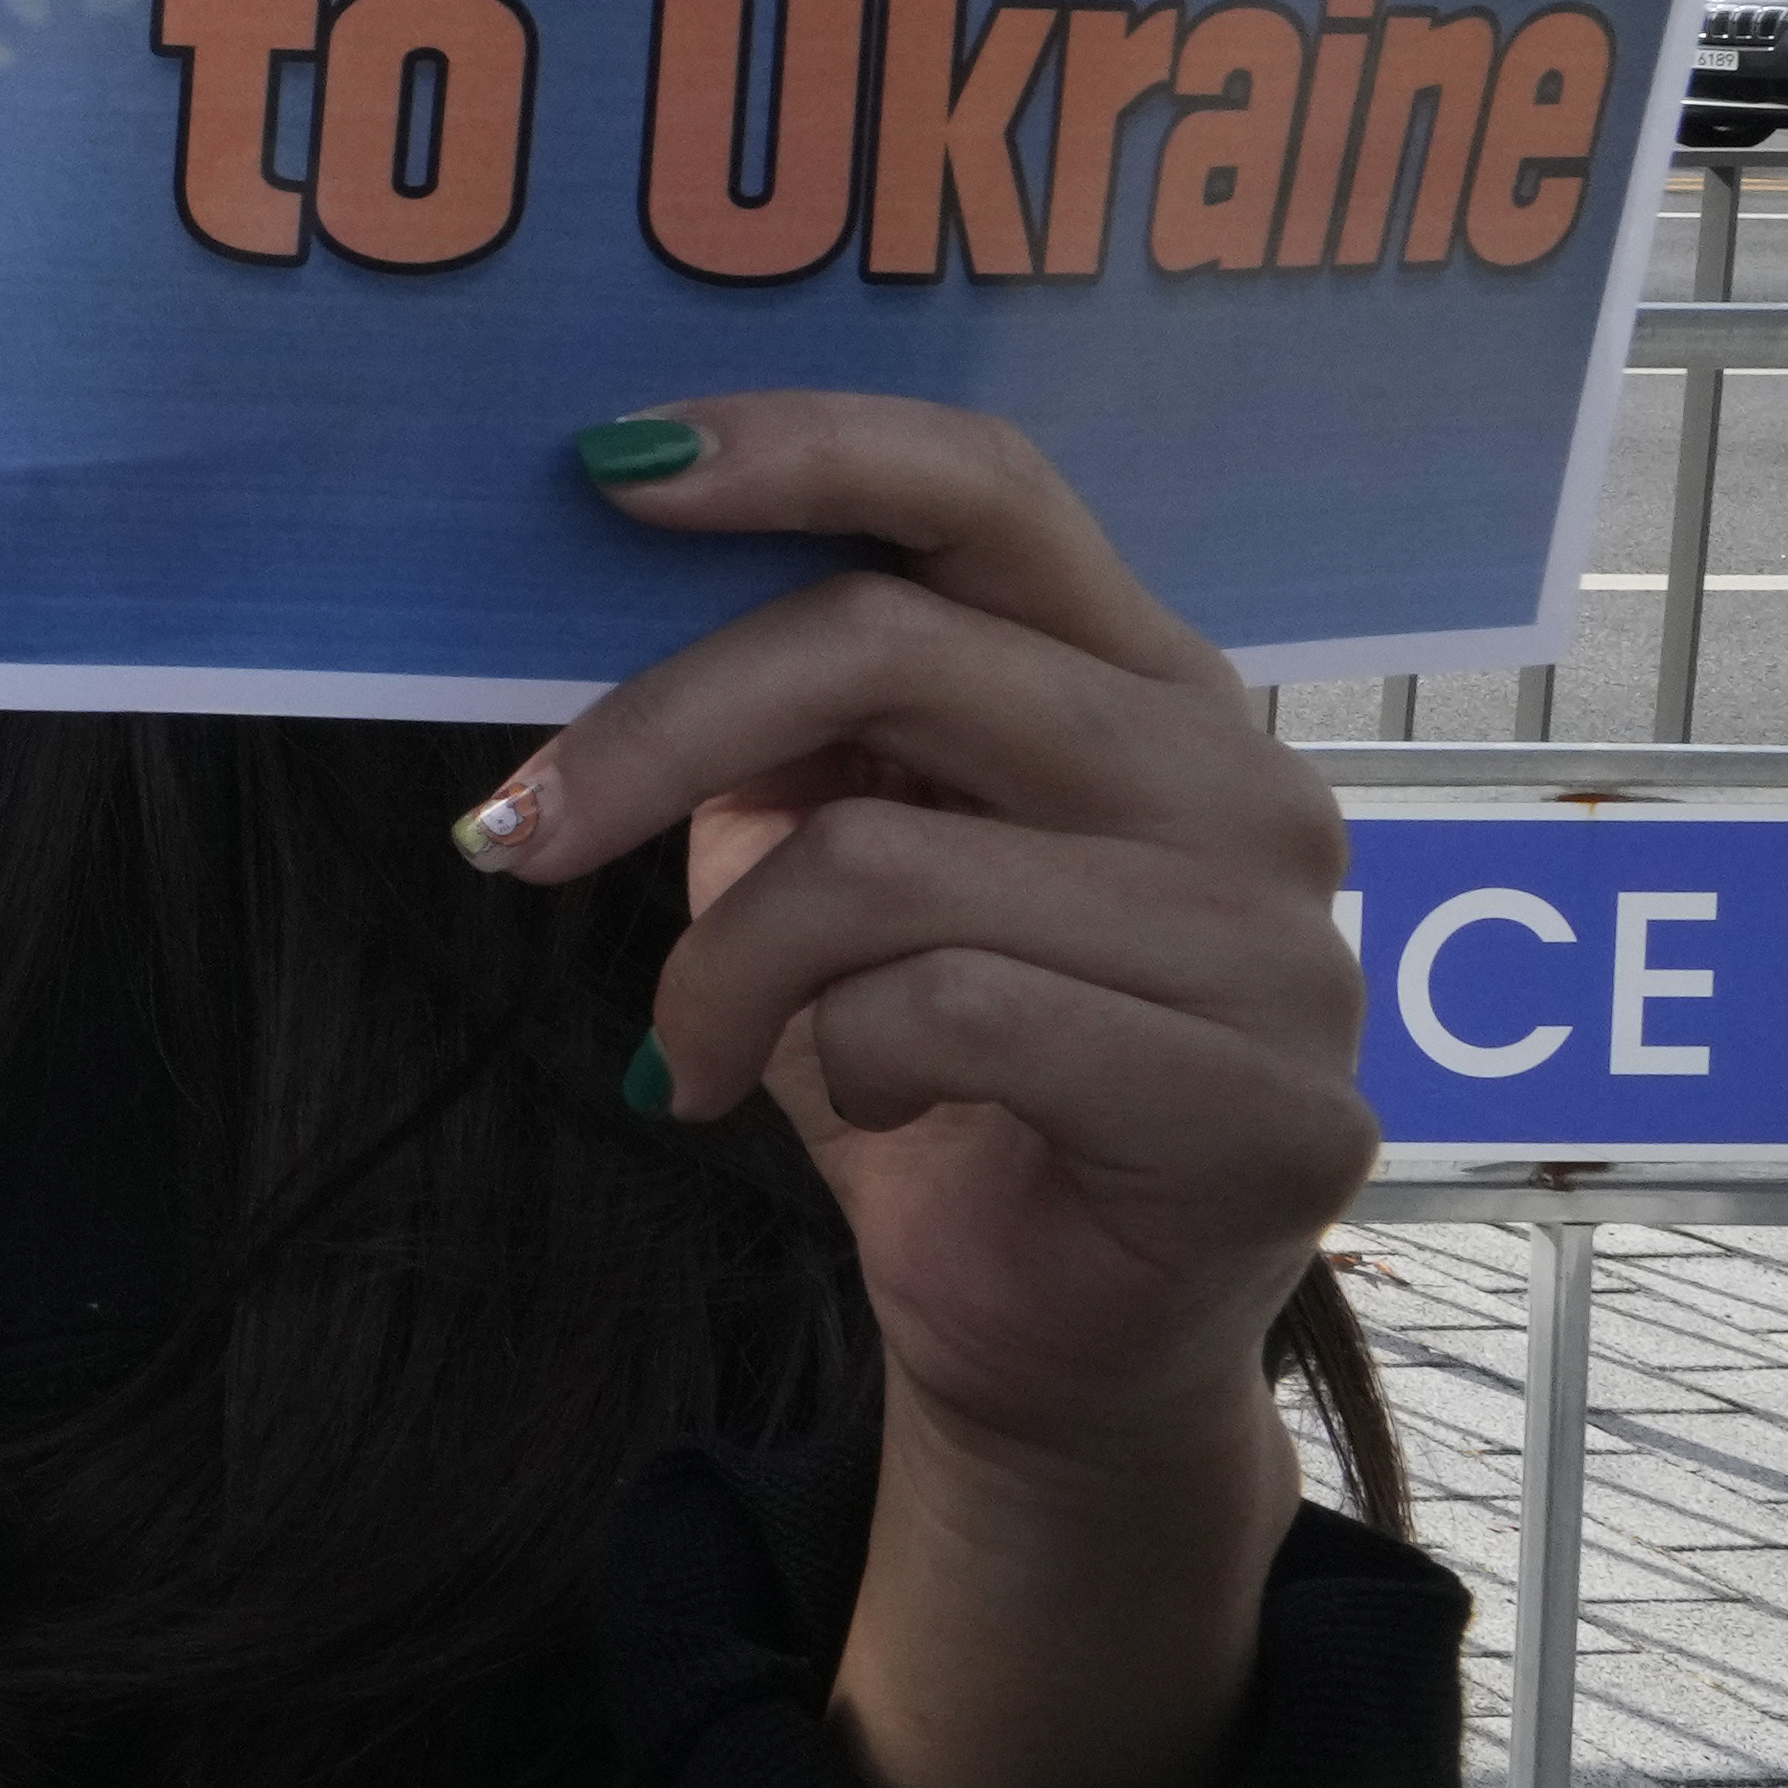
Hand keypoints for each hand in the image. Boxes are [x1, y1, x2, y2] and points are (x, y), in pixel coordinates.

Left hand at [464, 392, 1364, 1787]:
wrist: (1056, 1339)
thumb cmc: (939, 1073)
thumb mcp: (840, 854)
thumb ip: (794, 723)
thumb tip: (618, 574)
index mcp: (1143, 679)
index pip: (987, 486)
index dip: (800, 448)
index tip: (606, 466)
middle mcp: (1238, 777)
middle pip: (888, 646)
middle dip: (653, 735)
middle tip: (509, 838)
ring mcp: (1278, 941)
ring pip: (877, 861)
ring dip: (723, 969)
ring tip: (702, 1053)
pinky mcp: (1266, 1104)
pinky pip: (950, 1014)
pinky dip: (838, 1064)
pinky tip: (857, 1110)